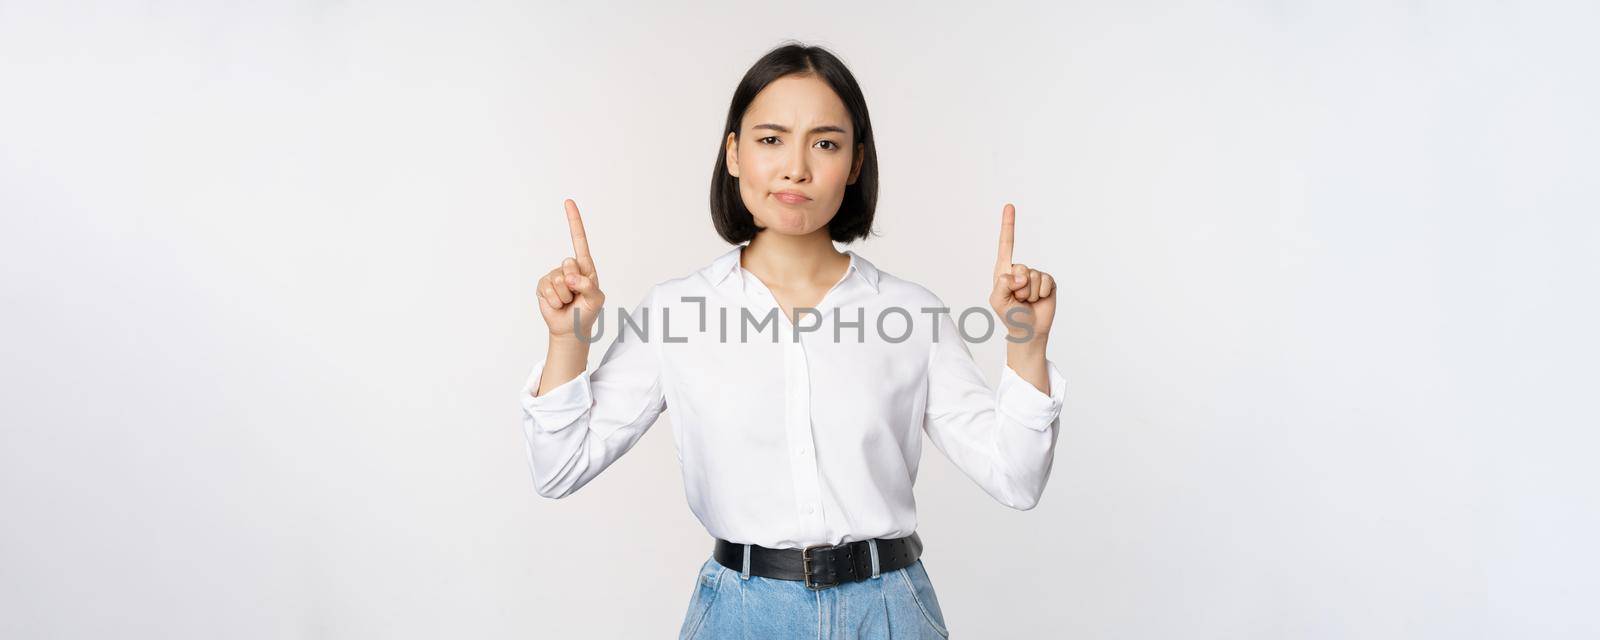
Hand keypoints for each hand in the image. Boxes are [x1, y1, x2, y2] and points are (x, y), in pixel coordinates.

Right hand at [536, 199, 606, 340]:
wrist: (570, 329)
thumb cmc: (586, 312)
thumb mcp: (596, 300)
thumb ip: (588, 286)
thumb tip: (570, 277)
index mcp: (585, 267)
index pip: (579, 240)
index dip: (573, 221)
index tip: (568, 202)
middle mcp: (569, 268)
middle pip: (568, 264)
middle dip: (574, 283)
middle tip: (576, 296)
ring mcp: (555, 276)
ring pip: (558, 280)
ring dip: (564, 296)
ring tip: (568, 302)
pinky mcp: (543, 285)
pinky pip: (547, 289)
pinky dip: (554, 300)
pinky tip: (558, 304)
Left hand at [987, 203, 1055, 347]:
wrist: (1029, 330)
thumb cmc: (1010, 315)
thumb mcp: (998, 301)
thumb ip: (1002, 285)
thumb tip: (1019, 275)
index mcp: (1004, 270)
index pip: (1006, 244)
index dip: (1008, 225)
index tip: (1009, 206)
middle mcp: (1020, 270)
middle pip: (1022, 268)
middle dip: (1020, 288)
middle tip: (1018, 299)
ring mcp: (1035, 276)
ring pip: (1034, 277)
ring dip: (1030, 293)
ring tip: (1027, 302)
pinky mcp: (1048, 282)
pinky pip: (1046, 281)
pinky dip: (1042, 293)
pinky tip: (1039, 300)